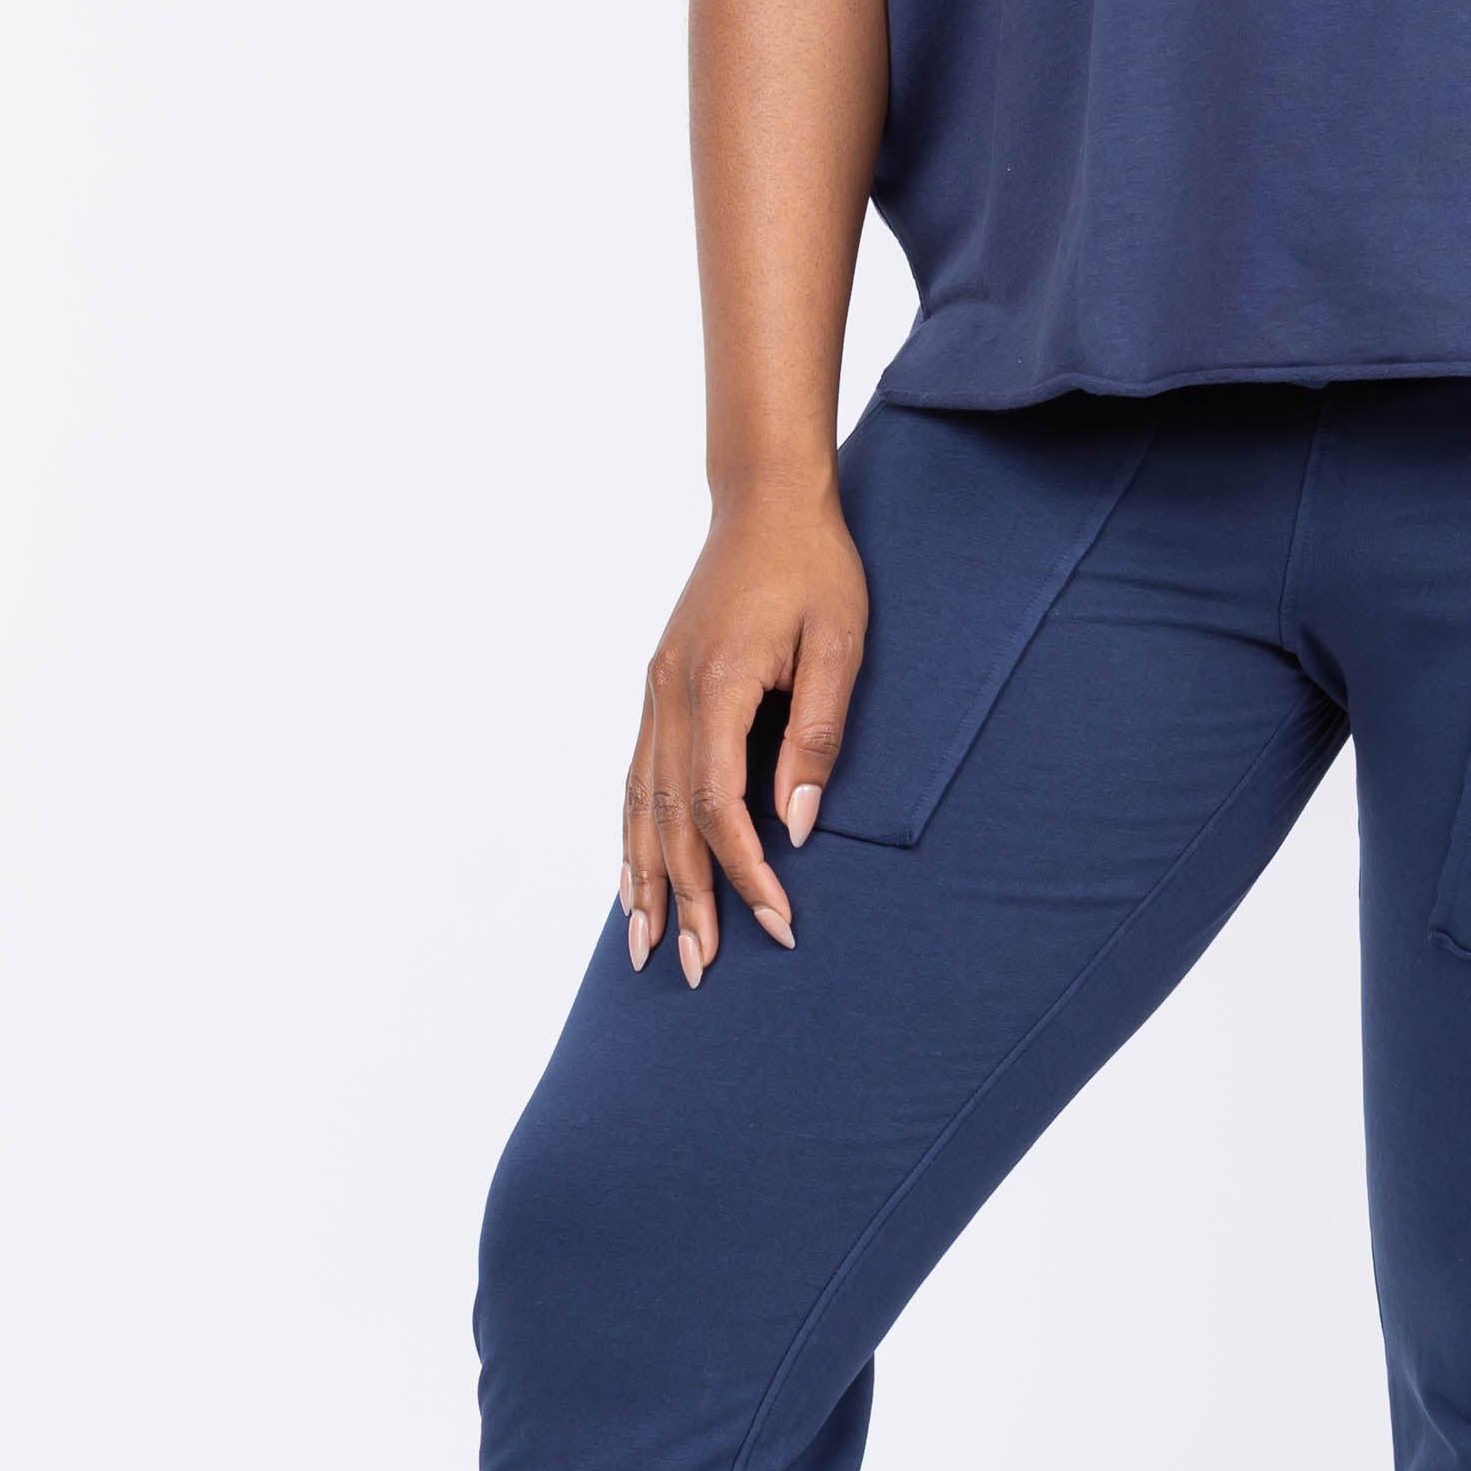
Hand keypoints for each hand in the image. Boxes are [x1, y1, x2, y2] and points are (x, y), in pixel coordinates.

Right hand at [621, 476, 866, 986]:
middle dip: (686, 899)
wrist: (766, 500)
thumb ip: (818, 735)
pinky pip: (634, 774)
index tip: (777, 921)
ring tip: (645, 944)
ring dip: (642, 878)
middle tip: (700, 970)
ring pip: (638, 803)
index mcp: (716, 685)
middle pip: (668, 819)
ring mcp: (656, 690)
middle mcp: (671, 693)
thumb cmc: (815, 567)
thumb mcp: (839, 645)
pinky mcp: (657, 686)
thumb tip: (798, 826)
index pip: (719, 806)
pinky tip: (631, 875)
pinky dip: (630, 832)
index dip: (744, 871)